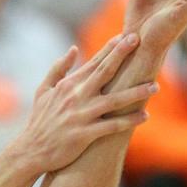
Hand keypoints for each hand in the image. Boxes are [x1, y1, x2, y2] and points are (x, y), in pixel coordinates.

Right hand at [16, 34, 157, 173]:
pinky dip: (129, 121)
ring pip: (115, 100)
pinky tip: (144, 116)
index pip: (94, 62)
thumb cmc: (39, 121)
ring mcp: (82, 115)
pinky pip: (112, 126)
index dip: (111, 48)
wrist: (31, 151)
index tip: (127, 36)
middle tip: (141, 40)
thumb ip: (58, 68)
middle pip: (105, 72)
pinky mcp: (85, 134)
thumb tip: (74, 49)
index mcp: (69, 85)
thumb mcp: (43, 90)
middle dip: (123, 55)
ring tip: (155, 86)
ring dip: (136, 92)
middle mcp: (77, 96)